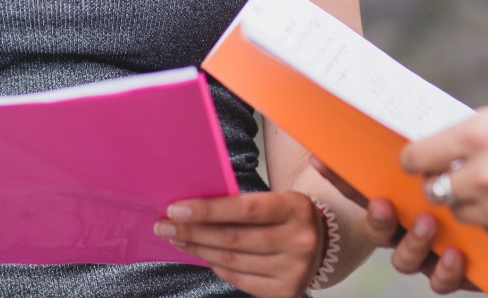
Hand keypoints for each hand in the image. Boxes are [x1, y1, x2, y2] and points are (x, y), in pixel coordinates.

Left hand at [157, 189, 321, 297]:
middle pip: (233, 238)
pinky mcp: (285, 293)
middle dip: (192, 231)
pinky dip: (217, 267)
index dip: (207, 210)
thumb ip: (242, 203)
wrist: (322, 244)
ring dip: (198, 249)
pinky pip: (239, 280)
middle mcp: (298, 241)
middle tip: (164, 225)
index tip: (176, 209)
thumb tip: (192, 208)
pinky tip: (204, 256)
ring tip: (177, 239)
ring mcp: (293, 270)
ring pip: (231, 261)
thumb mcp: (275, 199)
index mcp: (296, 208)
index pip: (244, 209)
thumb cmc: (287, 216)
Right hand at [311, 156, 478, 293]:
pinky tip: (455, 254)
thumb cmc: (473, 172)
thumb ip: (429, 144)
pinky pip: (440, 280)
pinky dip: (444, 271)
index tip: (321, 160)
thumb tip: (406, 116)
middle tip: (385, 205)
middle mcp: (405, 229)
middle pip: (378, 230)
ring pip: (406, 259)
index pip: (359, 188)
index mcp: (397, 199)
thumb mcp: (451, 153)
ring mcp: (427, 252)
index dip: (337, 176)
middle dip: (377, 219)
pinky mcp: (453, 271)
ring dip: (413, 243)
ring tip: (428, 224)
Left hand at [400, 90, 487, 245]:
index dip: (416, 159)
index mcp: (479, 136)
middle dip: (443, 181)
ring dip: (469, 203)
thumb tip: (455, 145)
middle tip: (458, 173)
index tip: (421, 159)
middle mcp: (485, 177)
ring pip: (462, 215)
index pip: (417, 158)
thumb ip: (481, 129)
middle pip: (435, 191)